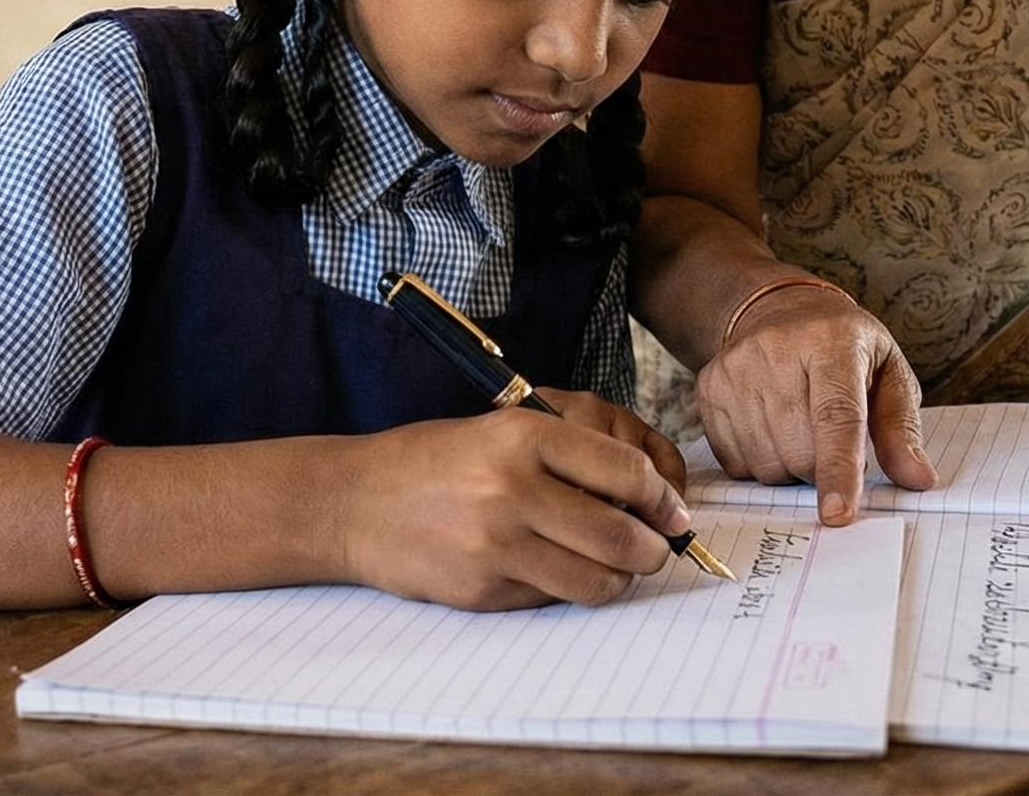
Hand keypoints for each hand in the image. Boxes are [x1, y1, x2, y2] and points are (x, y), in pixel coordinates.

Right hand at [332, 405, 688, 610]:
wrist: (355, 501)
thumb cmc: (434, 461)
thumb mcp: (501, 430)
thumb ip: (570, 456)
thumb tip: (650, 498)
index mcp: (523, 436)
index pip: (628, 473)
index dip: (664, 500)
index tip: (673, 512)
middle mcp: (512, 488)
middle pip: (623, 535)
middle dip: (655, 549)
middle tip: (656, 548)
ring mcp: (497, 544)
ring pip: (599, 579)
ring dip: (621, 579)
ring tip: (615, 566)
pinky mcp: (484, 589)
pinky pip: (555, 598)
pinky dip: (569, 589)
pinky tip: (554, 570)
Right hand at [695, 281, 934, 523]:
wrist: (777, 309)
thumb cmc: (843, 347)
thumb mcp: (887, 373)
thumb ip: (901, 428)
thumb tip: (918, 479)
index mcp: (832, 342)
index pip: (836, 416)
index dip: (838, 469)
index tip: (838, 514)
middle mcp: (777, 350)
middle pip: (800, 452)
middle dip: (821, 469)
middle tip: (829, 442)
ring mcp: (736, 369)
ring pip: (767, 464)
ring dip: (790, 468)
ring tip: (799, 430)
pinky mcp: (709, 388)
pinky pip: (736, 462)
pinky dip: (760, 461)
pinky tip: (769, 429)